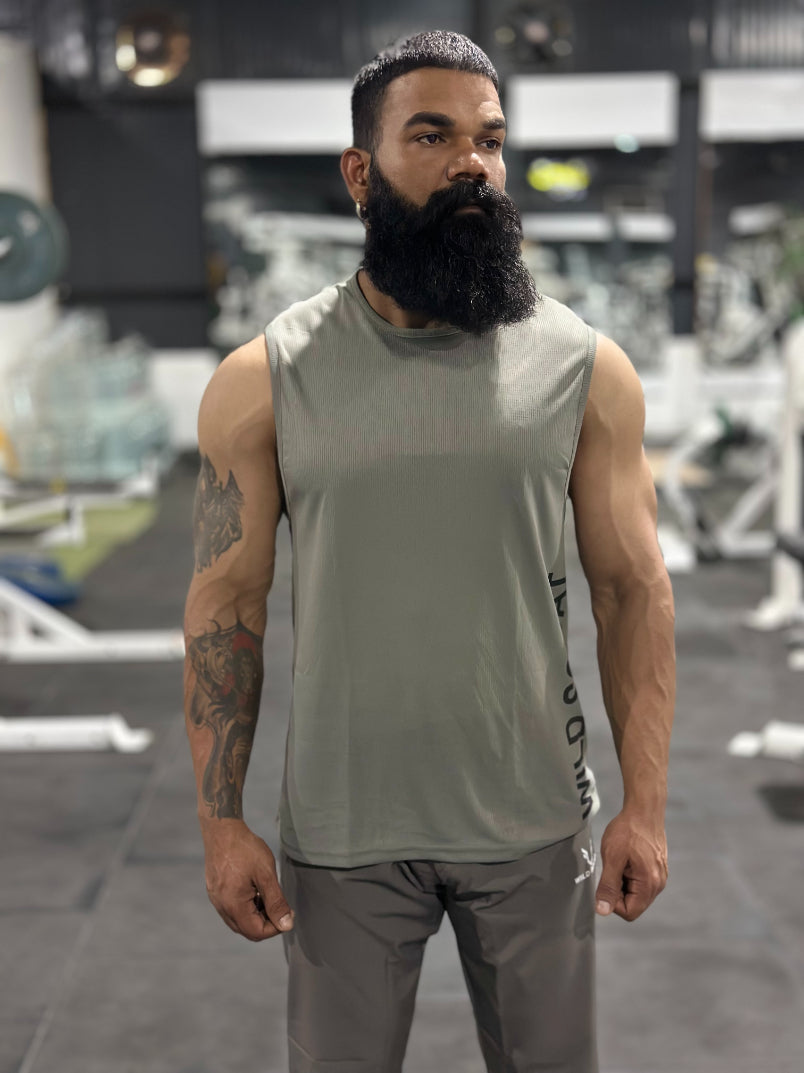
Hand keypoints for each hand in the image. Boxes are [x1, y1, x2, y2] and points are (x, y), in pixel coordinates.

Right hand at [200, 817, 294, 940]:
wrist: (222, 829)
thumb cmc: (245, 849)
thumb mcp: (266, 874)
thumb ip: (276, 902)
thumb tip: (287, 925)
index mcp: (233, 905)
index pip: (257, 932)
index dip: (276, 927)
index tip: (288, 911)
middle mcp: (222, 907)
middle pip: (247, 930)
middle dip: (267, 922)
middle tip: (281, 904)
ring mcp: (216, 900)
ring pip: (239, 921)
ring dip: (257, 915)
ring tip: (268, 894)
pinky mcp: (215, 892)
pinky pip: (232, 909)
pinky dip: (246, 907)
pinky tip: (255, 890)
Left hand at [594, 810, 667, 921]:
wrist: (644, 809)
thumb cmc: (628, 830)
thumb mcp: (612, 858)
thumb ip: (608, 887)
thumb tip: (602, 911)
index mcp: (650, 885)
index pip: (629, 912)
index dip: (613, 902)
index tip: (608, 880)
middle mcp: (659, 884)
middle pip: (633, 904)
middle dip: (618, 890)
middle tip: (614, 867)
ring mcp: (660, 876)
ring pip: (636, 892)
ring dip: (623, 880)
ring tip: (621, 860)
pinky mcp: (657, 868)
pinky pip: (640, 881)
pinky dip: (629, 873)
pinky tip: (627, 856)